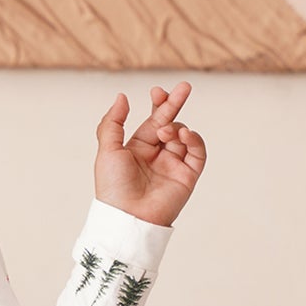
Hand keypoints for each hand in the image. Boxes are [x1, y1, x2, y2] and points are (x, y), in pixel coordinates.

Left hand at [95, 82, 204, 227]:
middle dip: (176, 104)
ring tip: (165, 132)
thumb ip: (113, 122)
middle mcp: (157, 156)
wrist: (127, 217)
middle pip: (171, 123)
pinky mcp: (187, 176)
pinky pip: (197, 152)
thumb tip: (122, 97)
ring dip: (176, 127)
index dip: (158, 104)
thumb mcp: (107, 150)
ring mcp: (173, 165)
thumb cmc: (113, 188)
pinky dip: (194, 139)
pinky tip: (183, 135)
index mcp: (138, 149)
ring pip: (183, 135)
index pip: (153, 120)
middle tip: (184, 88)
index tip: (158, 91)